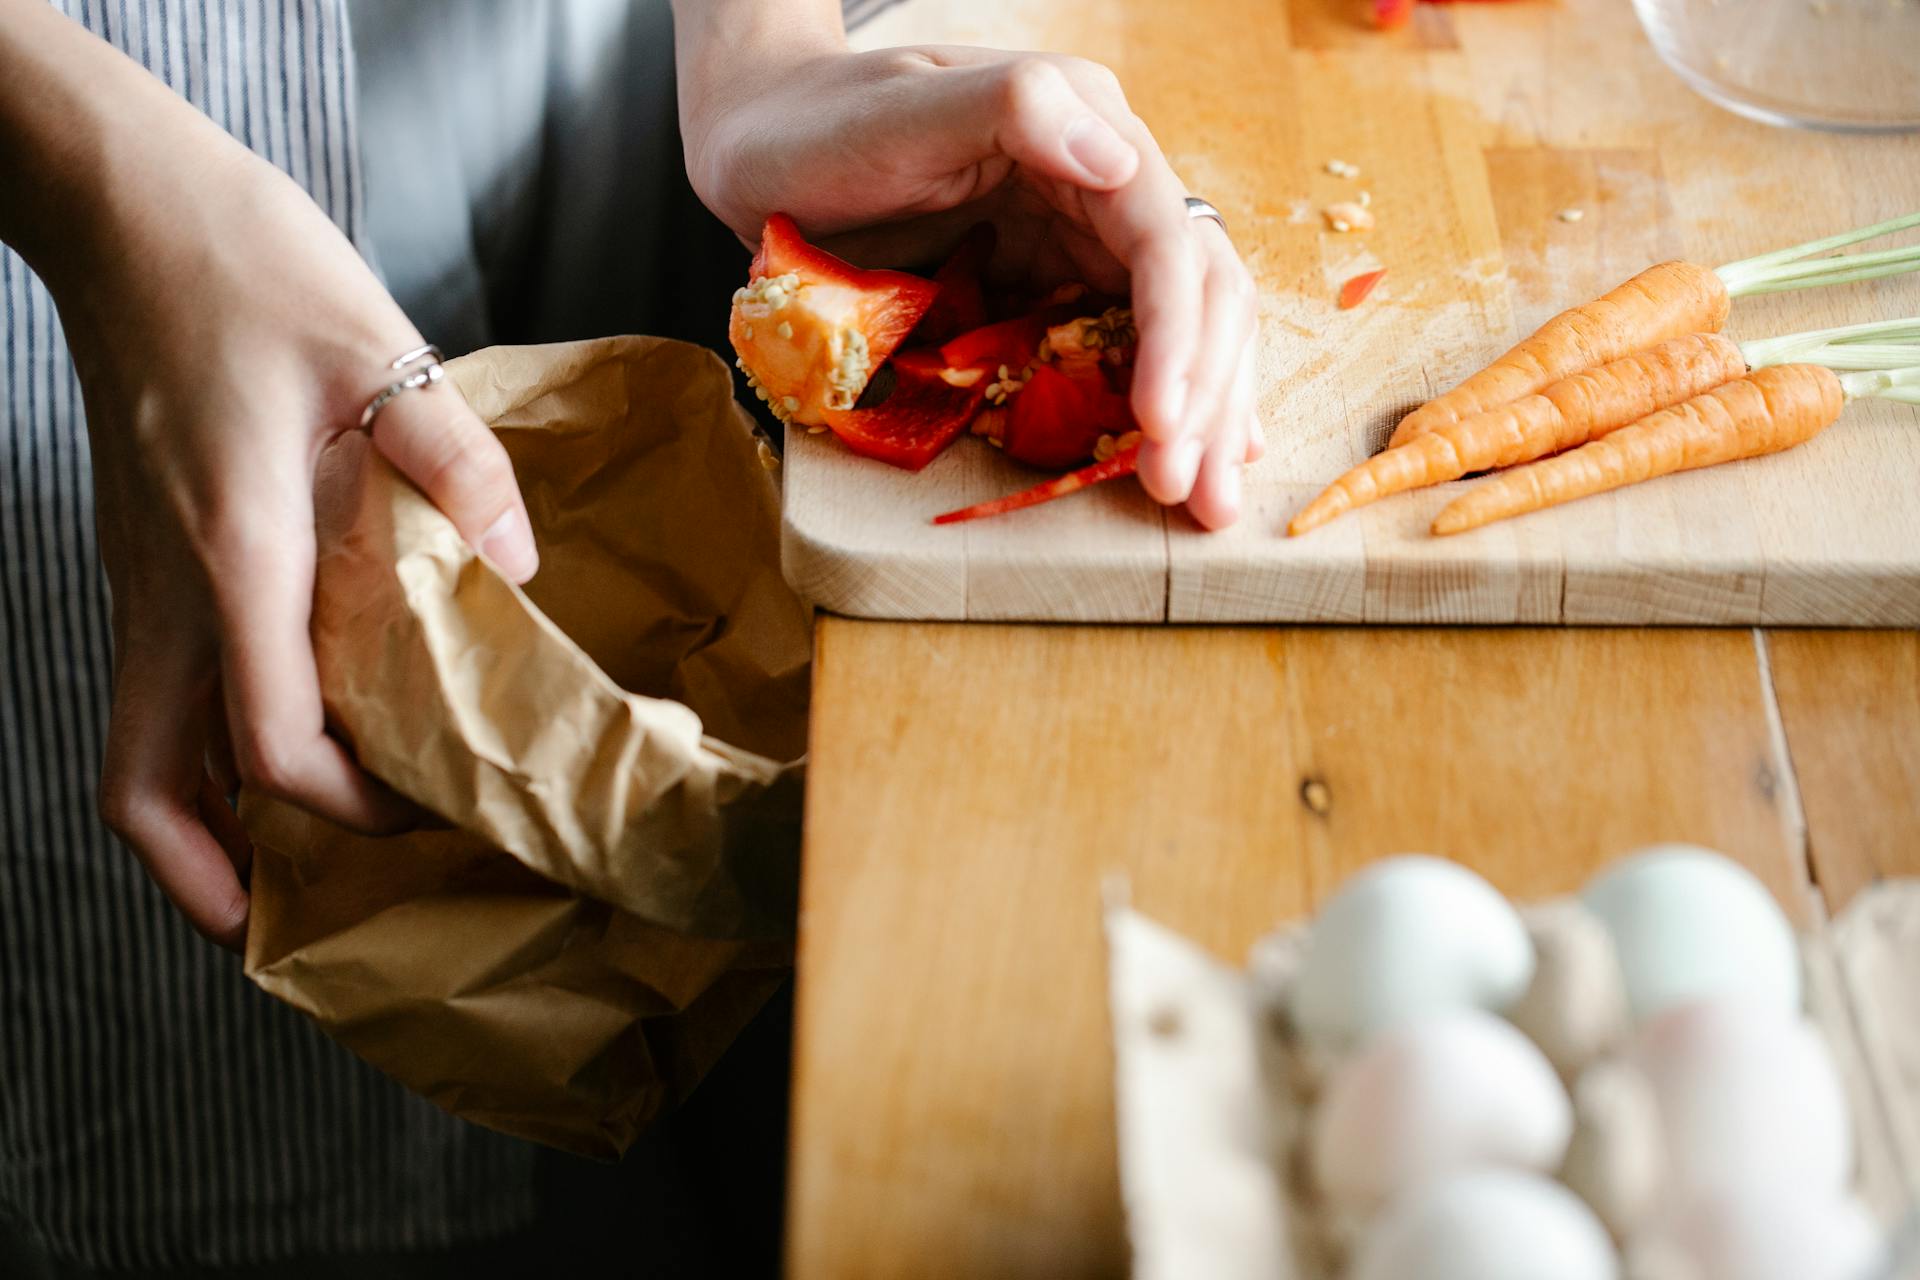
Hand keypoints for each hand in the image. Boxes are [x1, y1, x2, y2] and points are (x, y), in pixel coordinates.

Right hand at [4, 18, 538, 947]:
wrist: (129, 209)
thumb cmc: (246, 267)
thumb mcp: (379, 350)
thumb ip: (458, 466)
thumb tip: (516, 571)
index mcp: (235, 556)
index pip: (273, 747)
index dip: (351, 809)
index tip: (432, 811)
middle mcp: (170, 591)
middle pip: (150, 794)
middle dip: (219, 882)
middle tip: (305, 924)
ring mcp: (143, 579)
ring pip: (141, 752)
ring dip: (205, 829)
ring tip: (289, 869)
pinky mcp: (149, 555)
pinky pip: (160, 691)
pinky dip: (205, 748)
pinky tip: (282, 744)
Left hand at [681, 42, 1263, 528]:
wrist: (760, 148)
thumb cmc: (819, 124)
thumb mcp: (904, 110)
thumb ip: (1014, 110)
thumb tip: (1122, 161)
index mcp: (1086, 126)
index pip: (1165, 241)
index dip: (1177, 336)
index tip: (1159, 421)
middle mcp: (1103, 181)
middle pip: (1196, 293)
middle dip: (1204, 394)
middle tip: (1186, 490)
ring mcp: (1079, 238)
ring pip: (1180, 327)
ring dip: (1202, 415)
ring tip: (1208, 500)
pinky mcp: (1048, 286)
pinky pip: (1123, 349)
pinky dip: (1163, 404)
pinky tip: (1187, 453)